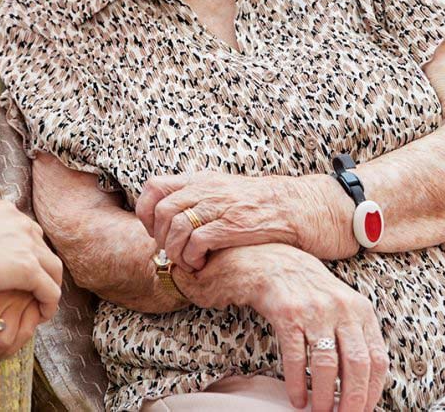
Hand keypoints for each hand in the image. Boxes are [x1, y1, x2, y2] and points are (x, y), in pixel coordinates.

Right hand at [0, 200, 62, 318]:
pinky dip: (49, 305)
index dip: (27, 253)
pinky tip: (41, 317)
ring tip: (41, 306)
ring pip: (53, 270)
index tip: (21, 271)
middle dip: (43, 269)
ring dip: (50, 287)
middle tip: (36, 290)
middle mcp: (21, 223)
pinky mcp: (29, 269)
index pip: (27, 233)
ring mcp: (28, 245)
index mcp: (4, 211)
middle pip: (43, 249)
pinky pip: (50, 291)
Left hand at [137, 172, 346, 269]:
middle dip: (157, 236)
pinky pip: (197, 241)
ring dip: (174, 250)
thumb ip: (200, 197)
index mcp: (201, 180)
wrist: (300, 207)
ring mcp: (219, 206)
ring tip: (185, 261)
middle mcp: (206, 189)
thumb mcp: (225, 191)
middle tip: (169, 252)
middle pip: (160, 210)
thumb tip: (172, 215)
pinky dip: (191, 256)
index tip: (152, 230)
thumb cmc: (262, 206)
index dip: (144, 211)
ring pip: (175, 227)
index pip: (154, 186)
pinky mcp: (233, 226)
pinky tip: (201, 264)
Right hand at [199, 244, 385, 411]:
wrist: (273, 263)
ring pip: (327, 365)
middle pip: (356, 365)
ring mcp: (314, 311)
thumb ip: (355, 337)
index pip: (377, 359)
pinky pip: (296, 358)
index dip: (373, 391)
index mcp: (361, 311)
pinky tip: (297, 399)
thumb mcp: (342, 306)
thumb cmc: (309, 291)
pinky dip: (298, 384)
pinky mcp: (288, 315)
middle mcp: (341, 309)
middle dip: (352, 400)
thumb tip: (363, 384)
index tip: (365, 410)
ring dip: (325, 397)